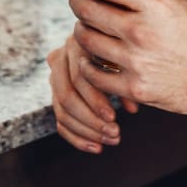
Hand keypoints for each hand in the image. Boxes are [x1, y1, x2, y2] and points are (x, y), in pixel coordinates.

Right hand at [47, 33, 126, 153]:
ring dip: (87, 131)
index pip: (79, 79)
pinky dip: (77, 137)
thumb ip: (127, 79)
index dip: (95, 100)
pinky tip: (96, 147)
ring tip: (111, 140)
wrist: (112, 40)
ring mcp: (55, 77)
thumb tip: (132, 108)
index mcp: (76, 43)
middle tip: (114, 133)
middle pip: (66, 97)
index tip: (113, 117)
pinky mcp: (56, 94)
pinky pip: (61, 121)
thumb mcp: (126, 57)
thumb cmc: (125, 46)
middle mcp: (59, 58)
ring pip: (62, 111)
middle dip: (90, 120)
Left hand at [67, 0, 186, 122]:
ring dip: (81, 30)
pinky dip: (89, 63)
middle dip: (77, 0)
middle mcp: (140, 30)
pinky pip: (95, 75)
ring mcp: (135, 62)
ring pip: (87, 41)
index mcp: (156, 2)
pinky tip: (92, 56)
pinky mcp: (136, 88)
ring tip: (85, 25)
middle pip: (87, 10)